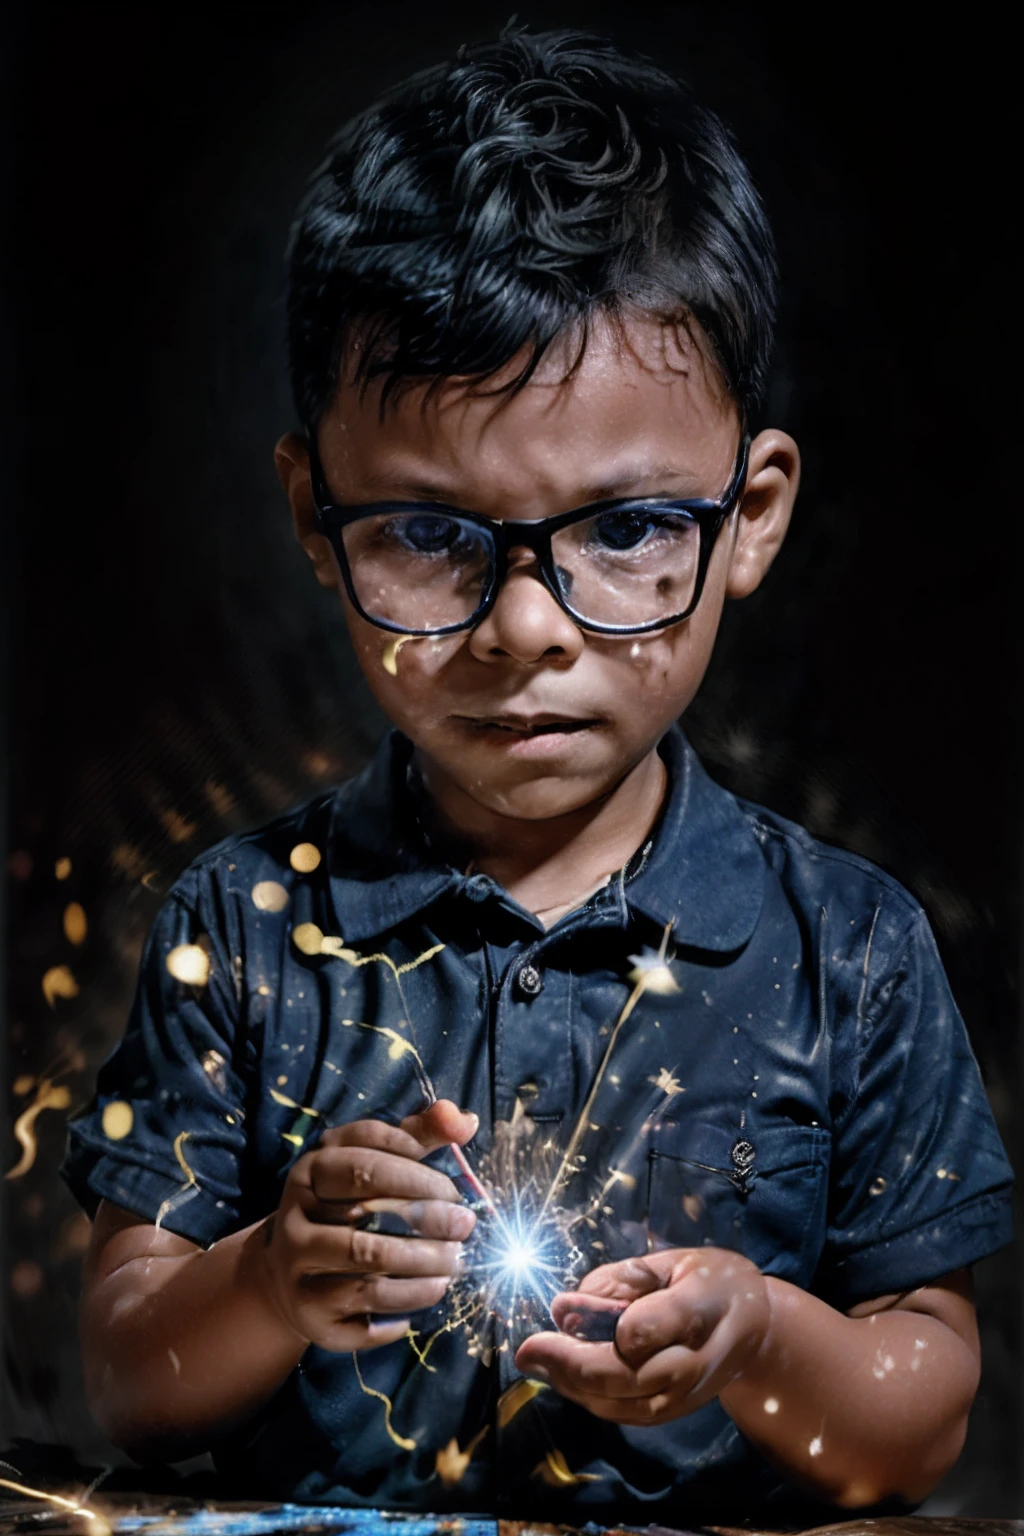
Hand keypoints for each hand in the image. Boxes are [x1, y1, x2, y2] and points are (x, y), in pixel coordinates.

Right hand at [258, 1099, 477, 1351]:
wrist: (293, 1277)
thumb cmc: (348, 1208)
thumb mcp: (375, 1164)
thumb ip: (419, 1135)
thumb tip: (464, 1119)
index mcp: (310, 1171)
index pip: (365, 1160)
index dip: (416, 1171)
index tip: (452, 1187)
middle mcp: (295, 1217)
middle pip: (366, 1210)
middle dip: (426, 1216)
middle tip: (465, 1224)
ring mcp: (298, 1268)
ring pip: (367, 1262)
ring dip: (423, 1262)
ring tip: (456, 1261)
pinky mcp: (310, 1314)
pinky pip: (366, 1310)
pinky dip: (407, 1301)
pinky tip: (433, 1289)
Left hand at [514, 1247, 770, 1425]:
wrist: (756, 1330)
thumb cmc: (709, 1282)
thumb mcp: (672, 1260)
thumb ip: (618, 1280)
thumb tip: (563, 1308)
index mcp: (699, 1309)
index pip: (645, 1328)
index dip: (600, 1324)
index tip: (560, 1312)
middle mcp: (694, 1362)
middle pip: (621, 1376)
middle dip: (566, 1365)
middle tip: (525, 1350)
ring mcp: (685, 1396)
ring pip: (617, 1403)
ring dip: (569, 1386)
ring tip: (535, 1362)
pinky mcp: (674, 1413)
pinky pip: (623, 1414)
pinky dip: (587, 1399)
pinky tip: (561, 1379)